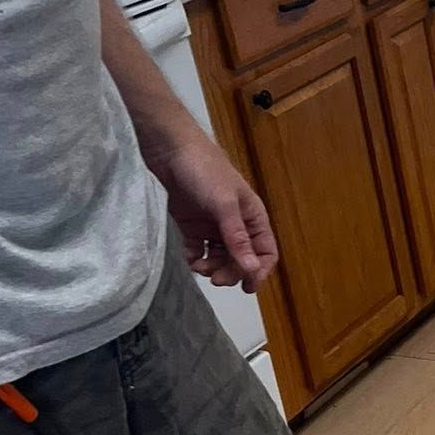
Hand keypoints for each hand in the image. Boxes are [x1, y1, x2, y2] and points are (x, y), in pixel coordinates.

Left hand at [151, 133, 277, 293]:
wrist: (169, 149)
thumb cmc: (204, 171)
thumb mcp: (224, 205)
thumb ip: (237, 238)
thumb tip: (251, 269)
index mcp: (252, 217)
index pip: (265, 252)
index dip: (259, 271)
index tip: (246, 286)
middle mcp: (236, 224)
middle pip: (241, 259)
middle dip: (231, 272)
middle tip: (215, 279)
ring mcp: (213, 225)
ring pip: (219, 258)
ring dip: (212, 268)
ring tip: (198, 267)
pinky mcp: (192, 225)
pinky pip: (198, 250)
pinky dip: (194, 259)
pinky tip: (189, 258)